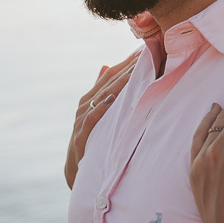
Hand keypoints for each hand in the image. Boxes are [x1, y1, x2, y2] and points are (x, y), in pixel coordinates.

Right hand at [64, 51, 139, 188]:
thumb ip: (102, 92)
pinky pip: (90, 122)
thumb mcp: (101, 116)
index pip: (112, 76)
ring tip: (135, 71)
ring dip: (117, 84)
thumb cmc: (93, 141)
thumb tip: (106, 66)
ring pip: (100, 98)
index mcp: (92, 100)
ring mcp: (81, 122)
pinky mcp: (80, 139)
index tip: (145, 49)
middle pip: (107, 83)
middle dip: (127, 68)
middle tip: (146, 54)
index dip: (127, 63)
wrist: (77, 173)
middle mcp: (85, 107)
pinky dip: (99, 110)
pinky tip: (110, 100)